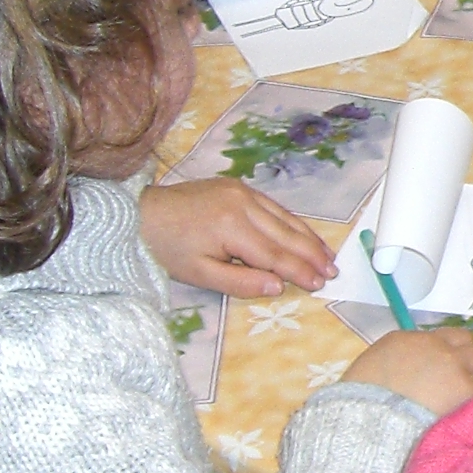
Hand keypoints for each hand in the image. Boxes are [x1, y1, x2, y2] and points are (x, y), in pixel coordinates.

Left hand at [139, 178, 337, 298]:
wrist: (139, 214)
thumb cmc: (166, 249)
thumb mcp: (198, 274)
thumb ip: (240, 282)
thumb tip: (278, 286)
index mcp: (232, 227)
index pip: (275, 254)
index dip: (300, 270)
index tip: (320, 284)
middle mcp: (243, 204)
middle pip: (287, 234)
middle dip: (312, 254)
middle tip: (333, 271)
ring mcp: (243, 191)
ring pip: (285, 217)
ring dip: (308, 237)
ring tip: (327, 255)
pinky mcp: (239, 186)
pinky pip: (274, 207)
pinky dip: (292, 222)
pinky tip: (303, 234)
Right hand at [341, 324, 472, 417]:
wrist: (365, 423)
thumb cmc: (356, 406)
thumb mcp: (370, 374)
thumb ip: (397, 367)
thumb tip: (410, 378)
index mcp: (406, 341)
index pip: (445, 337)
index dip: (453, 352)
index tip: (452, 367)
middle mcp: (435, 347)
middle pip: (470, 345)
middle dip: (472, 362)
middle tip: (470, 382)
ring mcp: (455, 366)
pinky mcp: (468, 390)